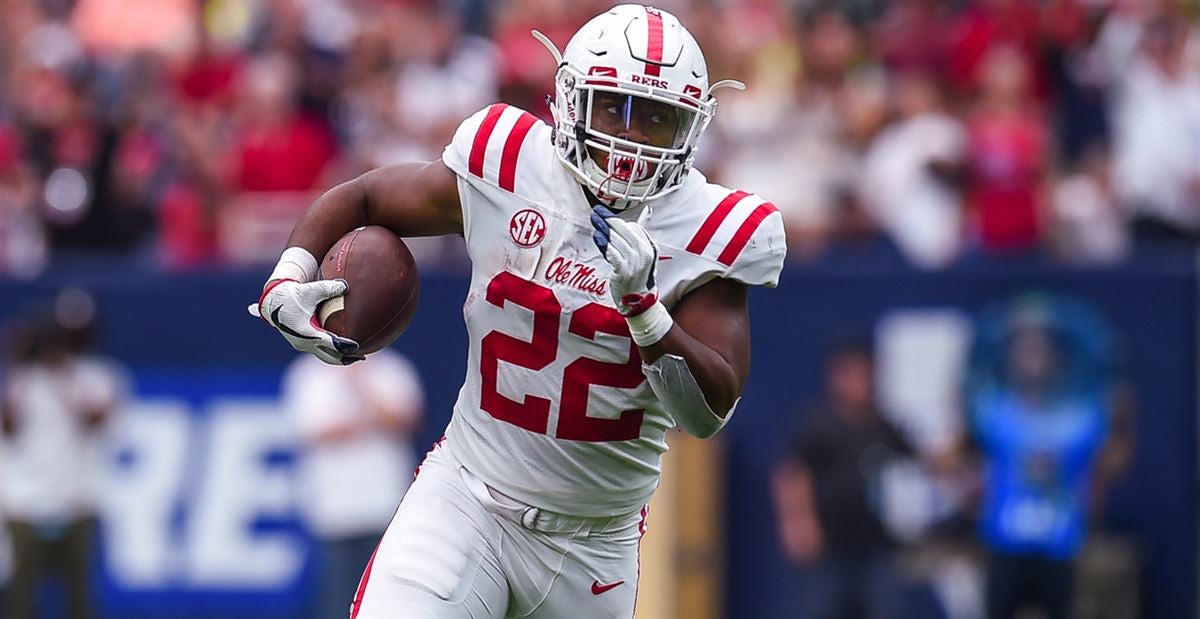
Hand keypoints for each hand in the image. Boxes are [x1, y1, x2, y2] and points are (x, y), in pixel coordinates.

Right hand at [248, 279, 363, 364]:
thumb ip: (329, 288)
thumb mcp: (310, 290)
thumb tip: (346, 286)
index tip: (357, 346)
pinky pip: (319, 351)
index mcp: (306, 332)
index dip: (344, 346)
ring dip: (339, 357)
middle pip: (329, 356)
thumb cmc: (293, 295)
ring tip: (355, 356)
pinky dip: (331, 352)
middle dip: (345, 358)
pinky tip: (342, 348)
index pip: (329, 344)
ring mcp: (302, 344)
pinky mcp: (302, 343)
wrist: (273, 302)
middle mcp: (304, 342)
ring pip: (324, 356)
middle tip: (361, 355)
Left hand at [590, 205, 658, 315]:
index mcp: (650, 248)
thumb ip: (635, 241)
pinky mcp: (624, 270)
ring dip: (603, 228)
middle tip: (597, 213)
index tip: (607, 218)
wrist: (639, 303)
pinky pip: (612, 252)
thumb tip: (628, 222)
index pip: (634, 228)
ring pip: (616, 239)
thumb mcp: (643, 258)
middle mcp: (644, 253)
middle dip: (609, 219)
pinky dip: (603, 243)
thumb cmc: (637, 279)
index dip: (618, 222)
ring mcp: (634, 262)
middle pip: (624, 230)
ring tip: (594, 221)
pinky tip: (597, 236)